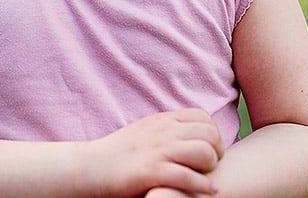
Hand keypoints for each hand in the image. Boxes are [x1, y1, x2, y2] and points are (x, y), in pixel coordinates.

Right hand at [90, 108, 223, 196]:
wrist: (90, 167)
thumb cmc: (117, 154)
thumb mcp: (144, 132)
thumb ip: (165, 130)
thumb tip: (187, 135)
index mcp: (161, 120)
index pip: (202, 117)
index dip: (213, 134)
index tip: (210, 150)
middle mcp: (162, 132)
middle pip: (209, 133)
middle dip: (217, 151)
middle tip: (211, 166)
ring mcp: (157, 151)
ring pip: (203, 152)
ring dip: (210, 167)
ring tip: (207, 177)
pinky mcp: (151, 172)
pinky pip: (188, 176)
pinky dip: (203, 185)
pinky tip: (207, 191)